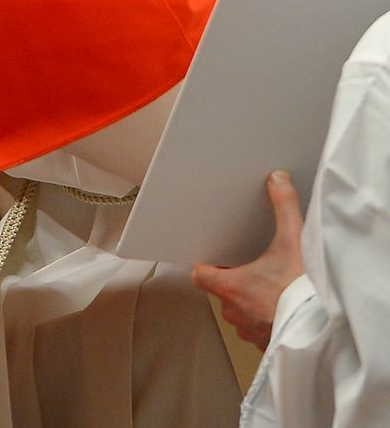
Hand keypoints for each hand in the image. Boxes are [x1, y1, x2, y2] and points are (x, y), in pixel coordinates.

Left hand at [193, 171, 305, 348]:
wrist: (325, 331)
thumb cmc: (302, 291)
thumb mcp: (292, 240)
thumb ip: (283, 206)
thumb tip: (277, 180)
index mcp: (230, 286)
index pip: (200, 275)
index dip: (207, 265)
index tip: (215, 258)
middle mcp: (235, 312)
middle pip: (221, 292)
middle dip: (234, 282)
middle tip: (252, 268)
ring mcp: (249, 331)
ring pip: (239, 313)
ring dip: (250, 303)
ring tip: (269, 289)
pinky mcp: (267, 345)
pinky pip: (258, 331)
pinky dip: (266, 320)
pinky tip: (281, 309)